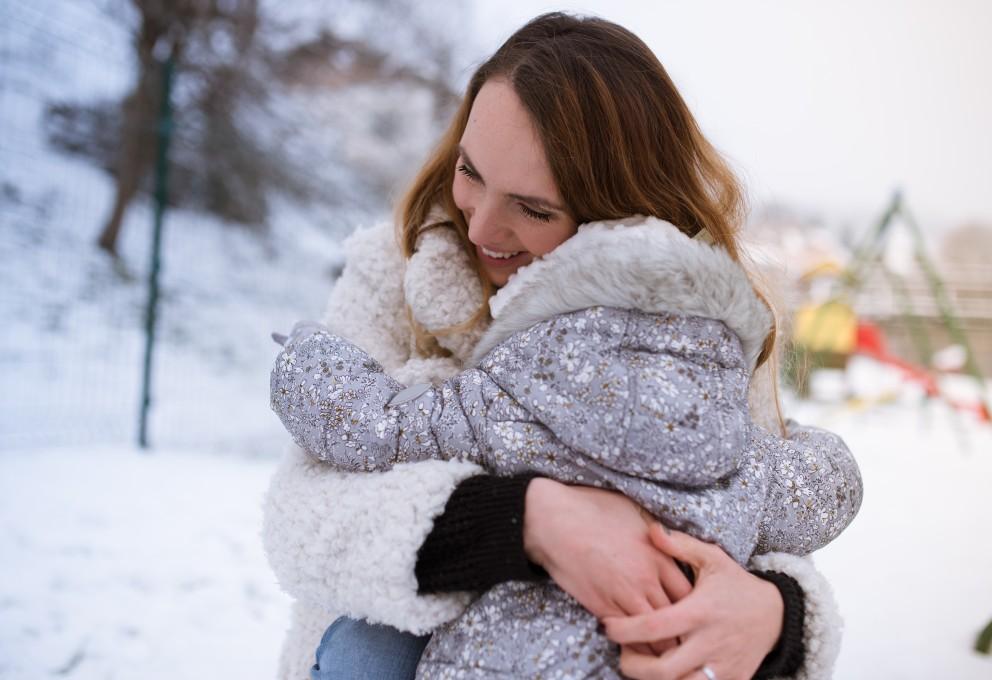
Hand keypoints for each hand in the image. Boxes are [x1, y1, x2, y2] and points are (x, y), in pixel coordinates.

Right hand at [523, 480, 692, 642]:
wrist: (554, 521)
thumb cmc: (592, 509)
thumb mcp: (635, 512)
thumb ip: (658, 532)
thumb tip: (671, 539)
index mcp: (658, 555)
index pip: (689, 594)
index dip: (693, 606)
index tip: (690, 610)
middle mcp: (646, 580)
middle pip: (678, 619)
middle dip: (682, 631)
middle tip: (682, 636)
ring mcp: (623, 596)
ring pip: (655, 636)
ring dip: (661, 644)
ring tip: (662, 647)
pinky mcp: (602, 608)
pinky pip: (627, 637)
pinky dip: (635, 644)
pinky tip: (636, 644)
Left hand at [603, 525, 783, 679]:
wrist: (776, 614)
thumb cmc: (736, 584)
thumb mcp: (712, 558)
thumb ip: (680, 546)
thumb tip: (652, 530)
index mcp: (701, 611)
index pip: (655, 627)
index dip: (625, 630)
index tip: (607, 626)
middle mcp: (710, 643)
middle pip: (662, 670)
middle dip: (632, 665)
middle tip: (621, 652)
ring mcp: (722, 667)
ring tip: (640, 663)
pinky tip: (665, 671)